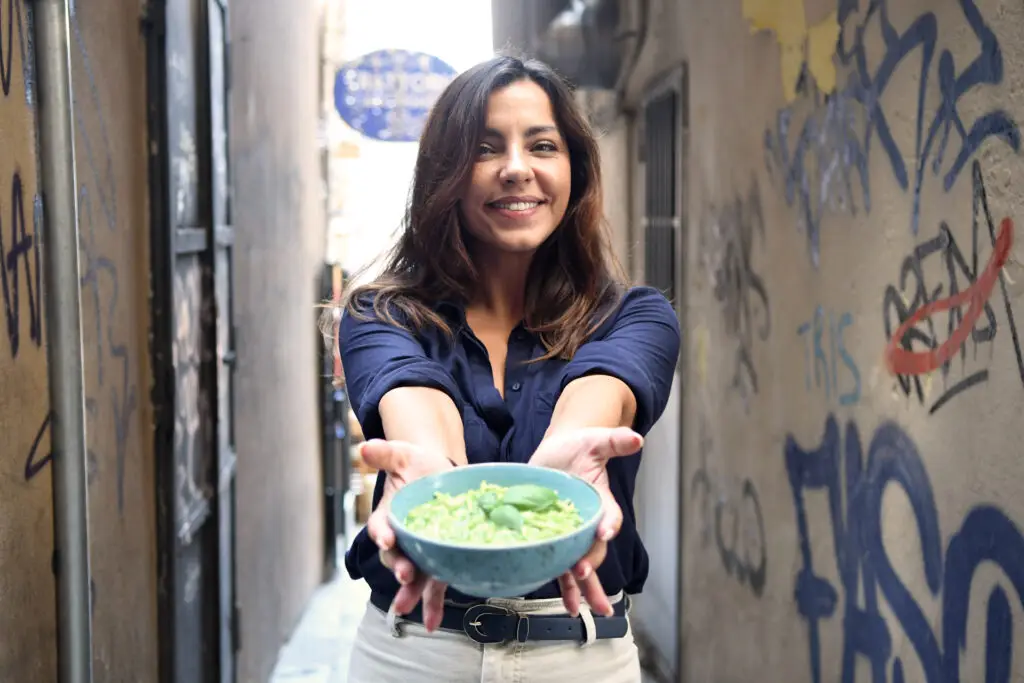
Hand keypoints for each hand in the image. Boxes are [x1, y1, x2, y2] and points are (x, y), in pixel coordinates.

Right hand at [359, 438, 453, 630]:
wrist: (447, 478)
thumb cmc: (421, 467)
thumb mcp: (404, 455)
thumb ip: (385, 454)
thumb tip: (364, 446)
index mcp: (390, 516)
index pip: (380, 526)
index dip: (382, 533)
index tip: (387, 537)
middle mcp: (403, 539)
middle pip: (395, 557)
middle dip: (398, 567)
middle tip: (404, 574)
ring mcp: (422, 553)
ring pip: (414, 577)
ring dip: (411, 592)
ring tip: (410, 606)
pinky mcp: (442, 561)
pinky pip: (436, 586)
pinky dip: (432, 605)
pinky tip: (430, 622)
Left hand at [528, 426, 642, 617]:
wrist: (555, 455)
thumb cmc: (577, 448)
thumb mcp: (594, 441)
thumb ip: (614, 442)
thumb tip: (636, 438)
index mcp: (601, 501)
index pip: (609, 515)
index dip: (609, 523)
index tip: (605, 531)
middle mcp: (589, 523)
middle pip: (596, 549)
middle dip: (593, 564)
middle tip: (585, 574)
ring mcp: (572, 535)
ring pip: (581, 566)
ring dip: (584, 588)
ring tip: (585, 609)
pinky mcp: (554, 541)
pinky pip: (560, 567)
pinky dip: (565, 587)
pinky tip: (570, 606)